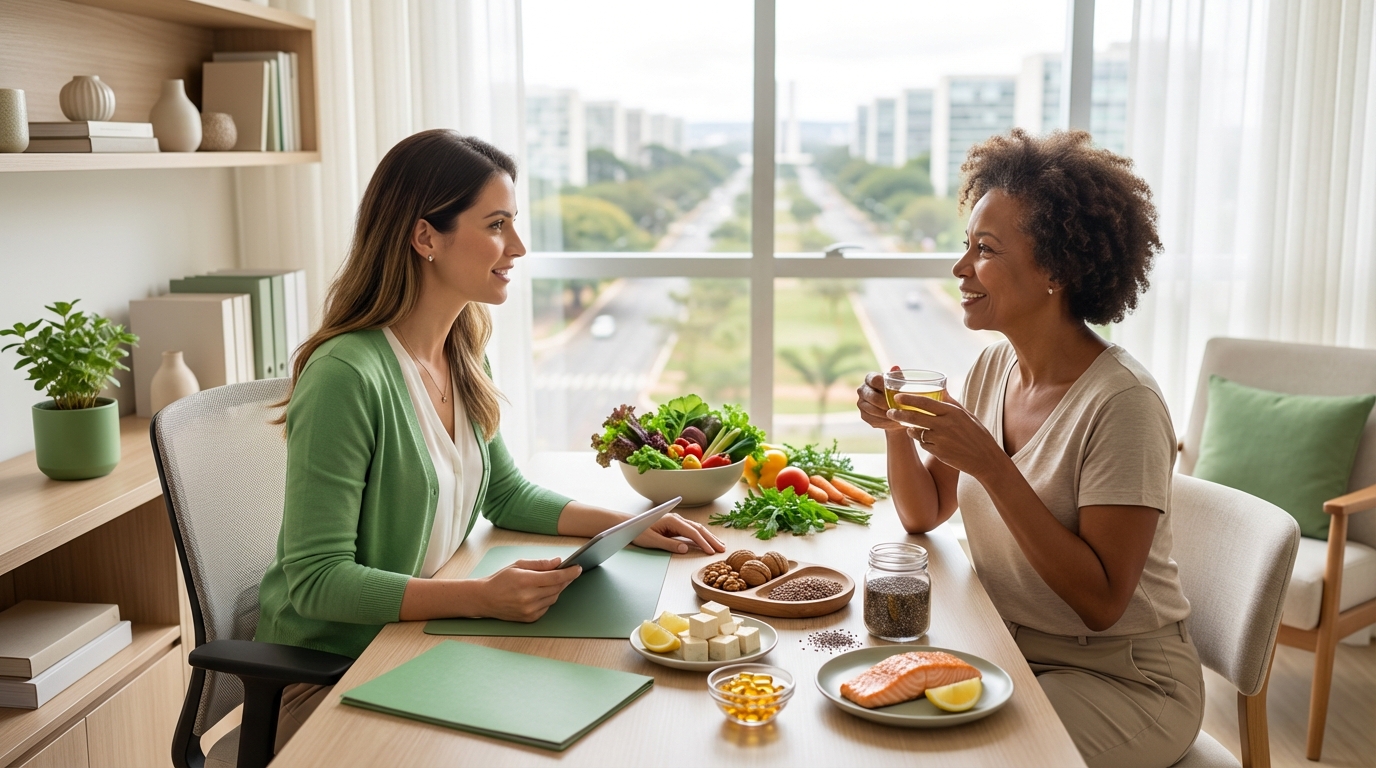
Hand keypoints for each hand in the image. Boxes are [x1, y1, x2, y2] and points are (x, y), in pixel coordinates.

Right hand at [473, 558, 580, 622]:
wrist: (485, 599)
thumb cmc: (500, 580)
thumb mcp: (518, 565)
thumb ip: (540, 564)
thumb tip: (558, 562)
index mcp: (526, 581)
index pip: (555, 577)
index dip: (569, 572)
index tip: (578, 568)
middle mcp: (528, 597)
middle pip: (557, 587)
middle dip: (565, 579)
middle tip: (570, 572)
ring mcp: (529, 610)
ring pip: (554, 598)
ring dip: (557, 589)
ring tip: (554, 581)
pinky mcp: (530, 618)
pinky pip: (547, 607)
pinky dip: (549, 599)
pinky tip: (543, 592)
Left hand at [632, 512, 725, 554]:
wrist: (628, 525)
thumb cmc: (638, 531)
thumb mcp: (652, 541)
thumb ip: (669, 545)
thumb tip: (686, 549)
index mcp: (672, 520)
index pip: (692, 532)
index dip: (703, 542)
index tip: (711, 551)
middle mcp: (676, 518)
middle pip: (698, 529)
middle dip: (711, 539)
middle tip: (722, 549)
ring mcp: (676, 521)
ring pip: (696, 528)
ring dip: (708, 537)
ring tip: (719, 545)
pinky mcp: (675, 526)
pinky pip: (691, 531)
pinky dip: (701, 536)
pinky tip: (707, 541)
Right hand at [857, 367, 907, 431]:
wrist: (893, 408)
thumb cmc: (898, 392)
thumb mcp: (900, 384)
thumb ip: (898, 377)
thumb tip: (896, 367)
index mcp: (870, 378)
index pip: (874, 379)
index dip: (883, 385)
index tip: (895, 392)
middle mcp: (862, 389)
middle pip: (872, 397)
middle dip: (886, 403)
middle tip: (898, 408)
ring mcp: (861, 403)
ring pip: (872, 410)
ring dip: (886, 414)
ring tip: (898, 416)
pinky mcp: (863, 415)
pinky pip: (873, 420)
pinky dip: (884, 422)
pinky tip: (894, 422)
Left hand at [887, 389, 1003, 477]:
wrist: (985, 459)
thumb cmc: (978, 435)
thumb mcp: (967, 415)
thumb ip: (952, 403)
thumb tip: (941, 389)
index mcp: (953, 412)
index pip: (925, 402)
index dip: (909, 399)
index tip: (897, 396)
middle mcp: (945, 425)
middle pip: (915, 417)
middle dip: (899, 413)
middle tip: (890, 411)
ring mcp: (941, 440)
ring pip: (916, 431)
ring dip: (909, 427)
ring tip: (906, 424)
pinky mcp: (938, 452)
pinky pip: (923, 444)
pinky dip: (920, 439)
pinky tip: (922, 437)